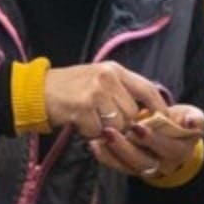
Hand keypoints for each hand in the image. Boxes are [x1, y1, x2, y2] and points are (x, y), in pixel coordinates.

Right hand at [43, 62, 168, 139]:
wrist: (37, 92)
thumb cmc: (70, 88)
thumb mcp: (99, 80)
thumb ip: (122, 91)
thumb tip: (147, 113)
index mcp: (115, 70)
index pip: (147, 88)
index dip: (159, 107)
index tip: (166, 121)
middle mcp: (107, 78)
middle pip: (132, 113)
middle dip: (122, 123)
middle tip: (104, 120)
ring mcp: (95, 92)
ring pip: (117, 125)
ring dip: (105, 129)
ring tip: (90, 118)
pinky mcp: (82, 108)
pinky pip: (98, 131)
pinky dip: (89, 132)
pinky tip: (79, 121)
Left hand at [92, 104, 203, 179]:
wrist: (172, 134)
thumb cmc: (181, 122)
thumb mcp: (193, 117)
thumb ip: (195, 118)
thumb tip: (192, 122)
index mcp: (179, 151)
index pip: (166, 148)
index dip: (153, 138)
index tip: (138, 125)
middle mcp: (162, 164)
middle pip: (143, 160)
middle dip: (126, 147)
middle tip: (111, 131)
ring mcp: (145, 167)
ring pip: (128, 165)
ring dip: (113, 152)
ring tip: (101, 135)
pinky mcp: (131, 167)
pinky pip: (117, 166)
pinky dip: (105, 157)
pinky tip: (94, 144)